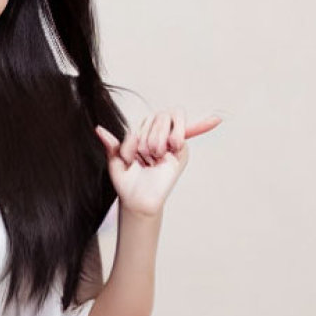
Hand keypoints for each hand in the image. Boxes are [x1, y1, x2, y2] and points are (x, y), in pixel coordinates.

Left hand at [94, 109, 220, 216]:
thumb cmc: (127, 182)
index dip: (143, 131)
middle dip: (142, 135)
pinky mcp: (181, 152)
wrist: (136, 199)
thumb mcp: (115, 161)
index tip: (134, 154)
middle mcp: (160, 137)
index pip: (151, 121)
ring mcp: (172, 143)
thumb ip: (112, 144)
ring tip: (152, 156)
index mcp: (145, 137)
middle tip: (140, 157)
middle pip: (155, 116)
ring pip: (165, 118)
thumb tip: (98, 129)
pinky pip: (185, 130)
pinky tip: (216, 119)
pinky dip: (183, 129)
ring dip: (154, 137)